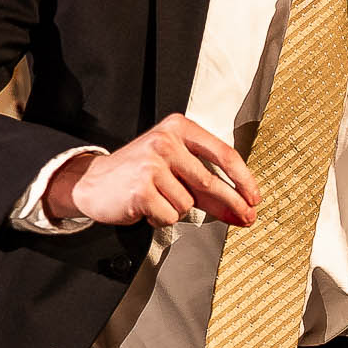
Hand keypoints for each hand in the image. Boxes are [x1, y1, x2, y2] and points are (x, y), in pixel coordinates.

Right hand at [44, 114, 259, 229]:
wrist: (92, 181)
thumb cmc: (139, 173)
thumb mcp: (173, 165)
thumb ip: (205, 181)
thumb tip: (242, 209)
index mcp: (178, 128)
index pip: (223, 153)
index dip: (244, 179)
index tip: (255, 198)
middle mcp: (165, 141)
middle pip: (211, 181)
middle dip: (232, 205)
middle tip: (247, 219)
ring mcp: (152, 164)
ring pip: (189, 203)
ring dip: (177, 210)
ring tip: (157, 199)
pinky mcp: (141, 189)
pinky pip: (170, 216)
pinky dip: (161, 219)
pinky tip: (147, 208)